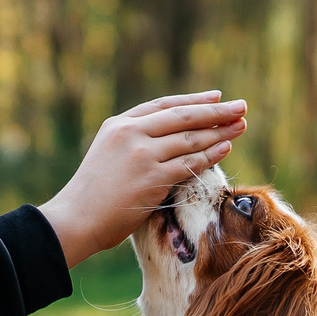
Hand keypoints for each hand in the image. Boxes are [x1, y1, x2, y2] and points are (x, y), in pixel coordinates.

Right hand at [37, 91, 247, 268]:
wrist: (76, 218)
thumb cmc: (92, 194)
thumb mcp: (108, 154)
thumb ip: (134, 142)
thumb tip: (170, 138)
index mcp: (118, 124)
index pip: (163, 105)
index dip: (193, 100)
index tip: (216, 97)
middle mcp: (131, 133)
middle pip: (182, 116)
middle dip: (215, 111)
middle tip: (240, 106)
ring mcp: (142, 155)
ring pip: (190, 138)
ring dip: (219, 131)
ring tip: (240, 126)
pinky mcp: (152, 178)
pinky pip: (189, 163)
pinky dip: (210, 154)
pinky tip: (226, 149)